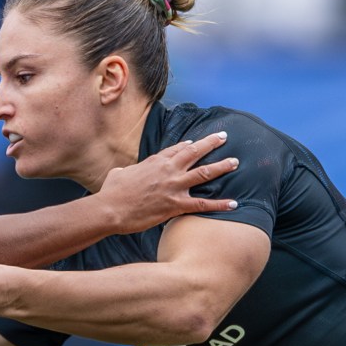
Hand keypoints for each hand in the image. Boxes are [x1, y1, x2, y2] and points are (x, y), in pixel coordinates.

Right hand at [98, 132, 239, 234]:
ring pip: (204, 173)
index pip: (175, 149)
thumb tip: (121, 171)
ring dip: (221, 166)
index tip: (195, 142)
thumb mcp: (117, 173)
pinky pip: (202, 204)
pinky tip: (234, 203)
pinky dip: (220, 204)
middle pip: (194, 152)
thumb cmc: (111, 193)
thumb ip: (125, 170)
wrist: (110, 209)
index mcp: (154, 161)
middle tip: (223, 137)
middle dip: (211, 143)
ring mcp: (173, 186)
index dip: (187, 145)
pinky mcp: (175, 205)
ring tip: (235, 162)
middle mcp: (167, 170)